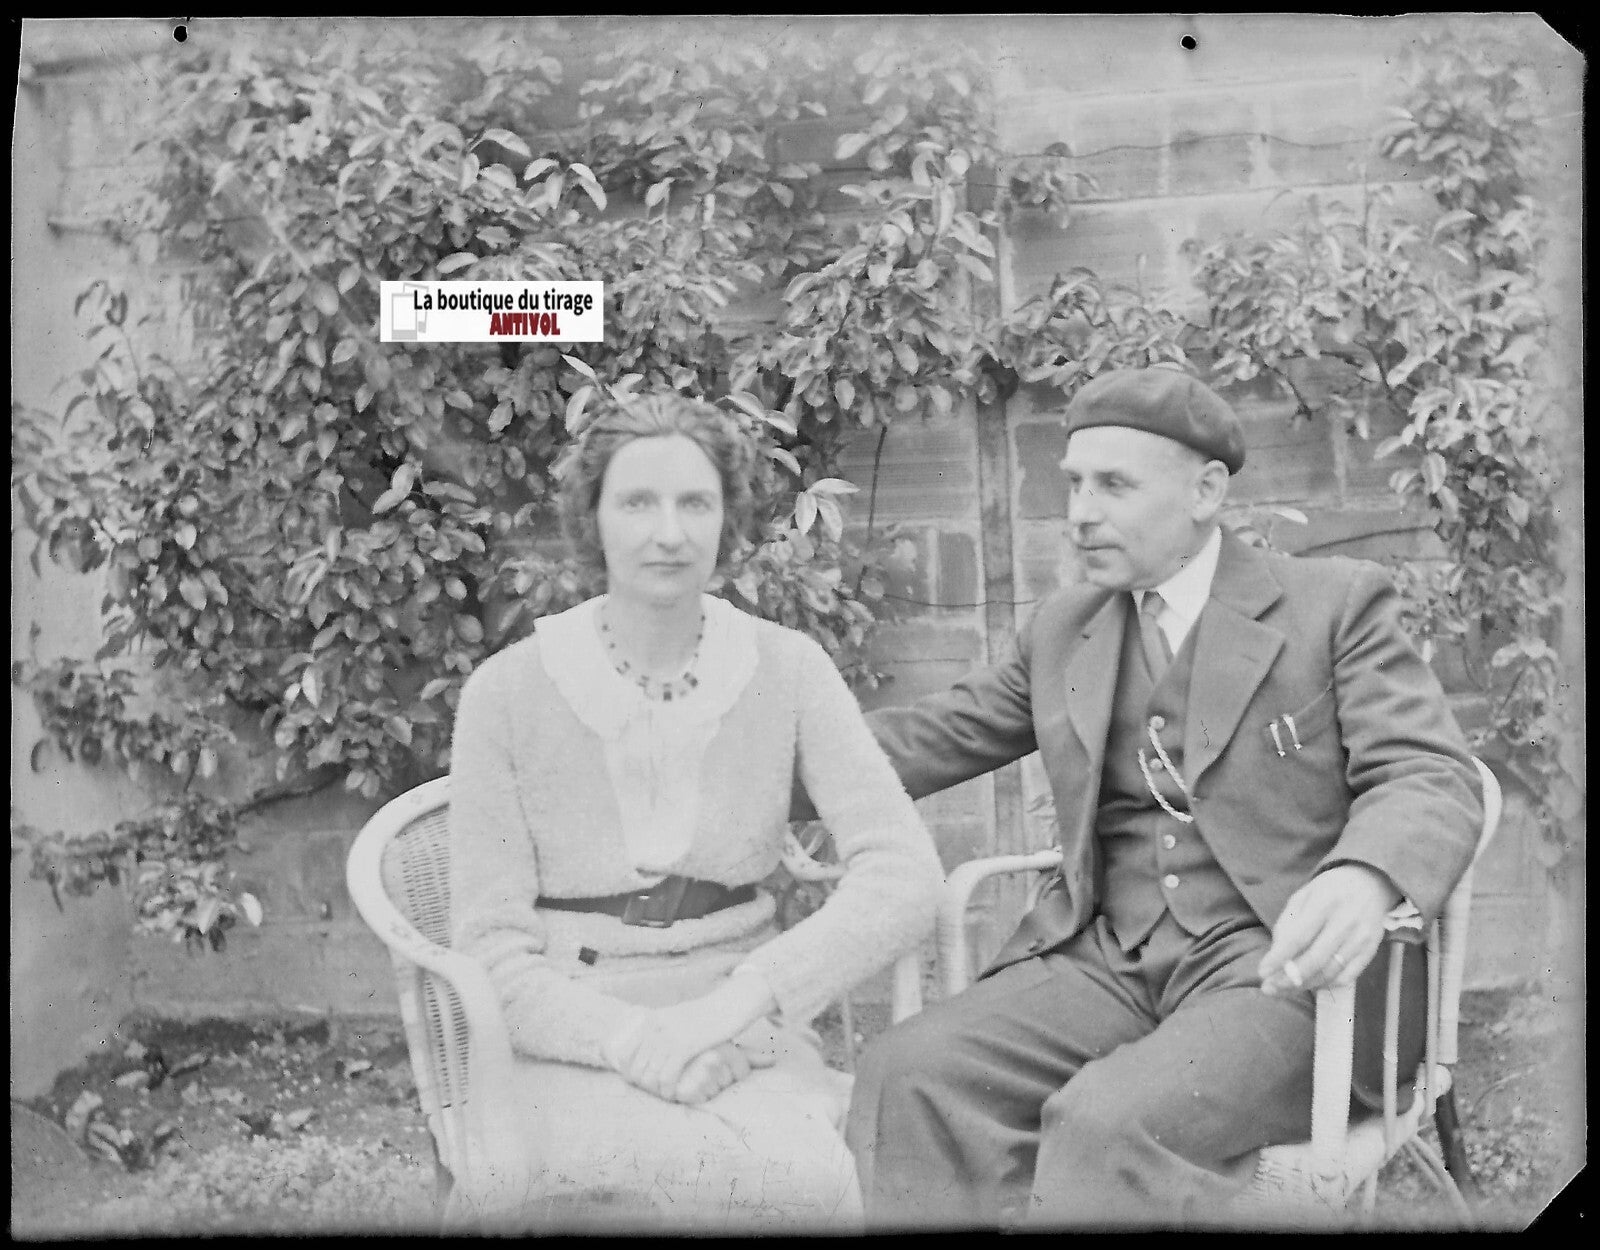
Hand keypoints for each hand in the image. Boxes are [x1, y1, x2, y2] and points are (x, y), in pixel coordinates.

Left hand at [602, 975, 776, 1100]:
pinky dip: (668, 1090)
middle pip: (637, 1067)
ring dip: (657, 1090)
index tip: (641, 1083)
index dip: (631, 1073)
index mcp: (651, 1020)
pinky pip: (668, 1076)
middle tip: (656, 1092)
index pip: (626, 1053)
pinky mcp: (685, 1046)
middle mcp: (656, 1027)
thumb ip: (664, 1028)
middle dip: (644, 1085)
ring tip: (665, 1095)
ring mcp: (669, 1036)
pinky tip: (673, 1094)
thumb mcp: (678, 1016)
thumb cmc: (707, 1014)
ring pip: (651, 1075)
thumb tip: (653, 1047)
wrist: (730, 1005)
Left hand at [1258, 864, 1401, 995]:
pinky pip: (1346, 977)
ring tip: (1284, 989)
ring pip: (1330, 972)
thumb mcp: (1303, 895)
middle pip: (1316, 959)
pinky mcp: (1371, 951)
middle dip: (1289, 978)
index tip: (1262, 972)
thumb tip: (1276, 954)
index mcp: (1325, 902)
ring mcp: (1361, 938)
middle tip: (1269, 988)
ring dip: (1304, 985)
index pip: (1299, 936)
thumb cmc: (1329, 890)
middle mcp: (1346, 921)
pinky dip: (1325, 984)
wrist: (1371, 883)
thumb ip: (1288, 923)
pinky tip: (1309, 984)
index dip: (1279, 957)